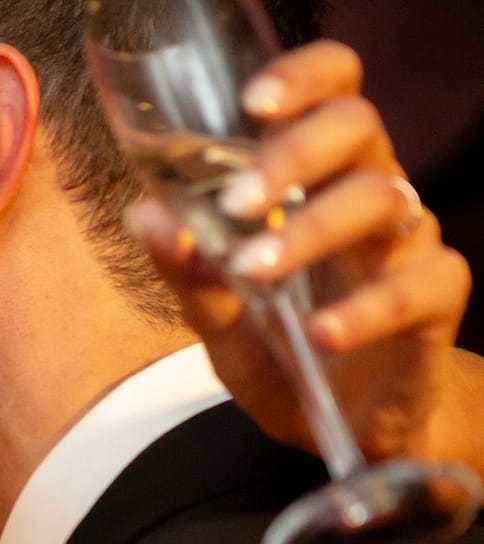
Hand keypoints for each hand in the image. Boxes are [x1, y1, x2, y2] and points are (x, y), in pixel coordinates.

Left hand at [128, 39, 480, 470]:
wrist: (345, 429)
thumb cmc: (285, 352)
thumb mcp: (220, 320)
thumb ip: (186, 273)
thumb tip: (142, 214)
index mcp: (322, 180)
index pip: (332, 95)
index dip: (303, 80)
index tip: (251, 102)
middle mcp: (372, 195)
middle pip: (357, 128)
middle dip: (292, 154)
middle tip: (235, 201)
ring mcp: (408, 244)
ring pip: (382, 200)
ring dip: (311, 230)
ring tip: (255, 269)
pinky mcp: (436, 301)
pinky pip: (417, 286)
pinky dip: (364, 310)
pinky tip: (319, 332)